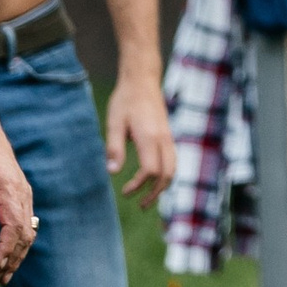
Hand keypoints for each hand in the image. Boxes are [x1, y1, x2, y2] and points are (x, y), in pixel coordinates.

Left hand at [0, 122, 40, 285]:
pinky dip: (17, 242)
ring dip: (17, 253)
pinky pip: (24, 223)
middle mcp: (23, 194)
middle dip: (13, 258)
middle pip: (25, 233)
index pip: (14, 227)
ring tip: (2, 275)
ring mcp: (24, 195)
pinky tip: (6, 256)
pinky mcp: (20, 196)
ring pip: (28, 231)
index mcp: (10, 190)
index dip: (6, 250)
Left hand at [104, 70, 177, 208]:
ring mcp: (168, 137)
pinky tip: (154, 179)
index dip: (138, 186)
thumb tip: (112, 172)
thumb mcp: (114, 122)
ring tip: (149, 198)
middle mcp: (163, 139)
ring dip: (163, 186)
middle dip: (155, 193)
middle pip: (167, 174)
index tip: (124, 191)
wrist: (142, 80)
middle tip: (141, 205)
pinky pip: (173, 160)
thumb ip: (114, 148)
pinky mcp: (168, 135)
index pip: (150, 171)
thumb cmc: (125, 100)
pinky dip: (166, 174)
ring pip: (173, 168)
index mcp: (149, 137)